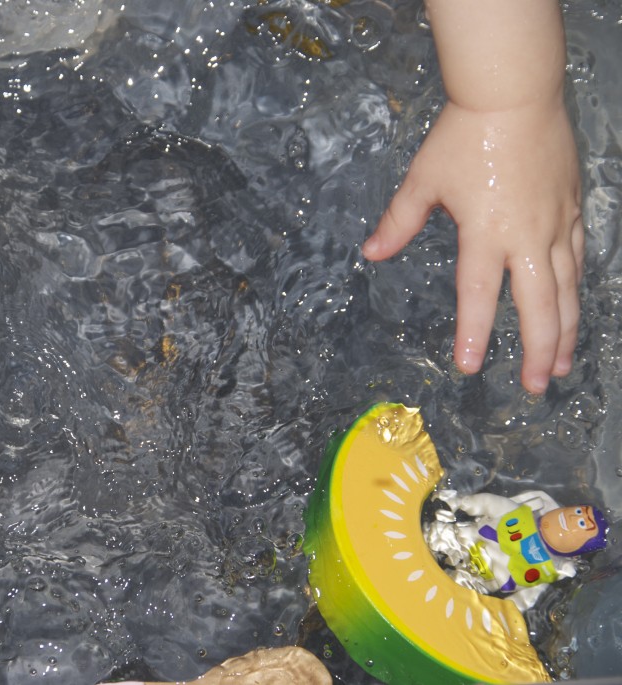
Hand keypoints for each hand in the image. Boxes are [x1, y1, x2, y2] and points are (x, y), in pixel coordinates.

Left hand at [364, 99, 582, 393]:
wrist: (514, 93)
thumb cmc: (463, 137)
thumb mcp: (422, 180)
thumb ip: (399, 221)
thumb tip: (371, 254)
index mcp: (485, 233)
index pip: (479, 295)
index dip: (473, 333)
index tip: (469, 366)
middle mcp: (526, 235)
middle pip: (538, 305)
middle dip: (537, 350)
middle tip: (536, 387)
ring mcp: (556, 222)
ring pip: (567, 288)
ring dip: (565, 329)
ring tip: (562, 364)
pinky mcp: (573, 206)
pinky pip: (579, 257)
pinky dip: (577, 288)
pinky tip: (574, 307)